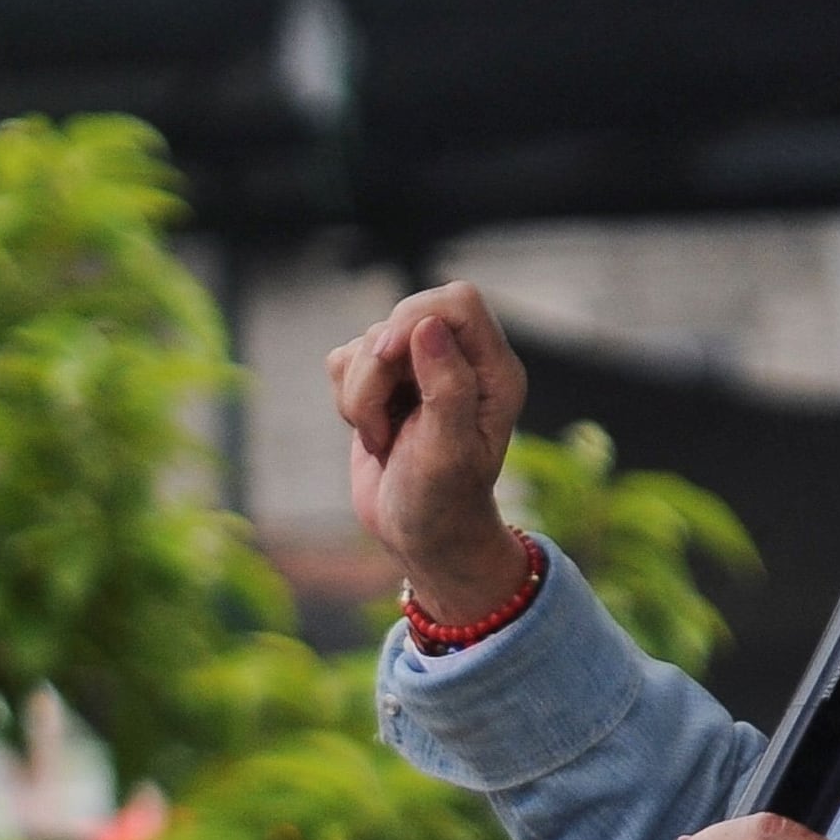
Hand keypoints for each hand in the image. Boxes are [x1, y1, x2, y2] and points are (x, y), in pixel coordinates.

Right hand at [327, 284, 530, 620]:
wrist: (419, 537)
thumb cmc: (443, 504)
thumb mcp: (449, 453)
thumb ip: (446, 387)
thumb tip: (427, 327)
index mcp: (493, 372)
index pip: (457, 303)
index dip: (415, 317)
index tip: (388, 356)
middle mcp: (460, 362)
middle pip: (402, 317)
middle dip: (378, 368)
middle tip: (383, 423)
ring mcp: (419, 370)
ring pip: (367, 343)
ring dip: (361, 394)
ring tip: (382, 439)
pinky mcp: (383, 383)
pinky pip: (346, 361)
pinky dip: (348, 397)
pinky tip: (371, 432)